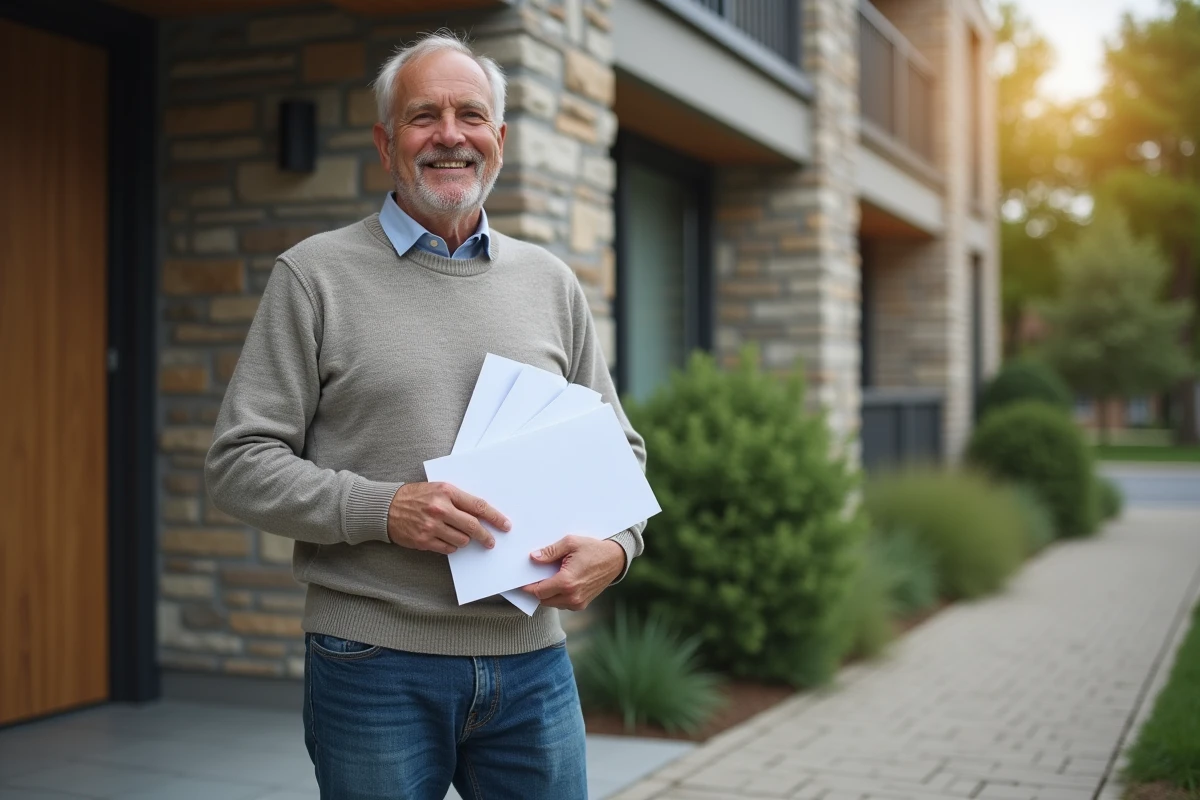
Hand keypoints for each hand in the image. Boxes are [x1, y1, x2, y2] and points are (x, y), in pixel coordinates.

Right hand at [387, 482, 509, 554]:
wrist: (385, 507)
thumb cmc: (414, 496)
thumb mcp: (437, 489)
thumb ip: (457, 499)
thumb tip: (481, 514)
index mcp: (446, 492)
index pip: (478, 506)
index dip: (495, 517)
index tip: (504, 524)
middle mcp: (440, 509)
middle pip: (473, 526)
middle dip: (486, 536)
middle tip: (491, 541)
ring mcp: (432, 526)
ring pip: (462, 540)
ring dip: (465, 540)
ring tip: (460, 536)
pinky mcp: (424, 540)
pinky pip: (448, 548)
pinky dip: (451, 546)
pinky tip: (447, 540)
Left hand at [521, 536, 625, 610]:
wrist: (615, 559)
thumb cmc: (593, 549)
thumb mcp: (571, 543)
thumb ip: (550, 552)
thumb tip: (533, 558)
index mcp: (567, 582)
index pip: (538, 591)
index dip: (527, 587)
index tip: (520, 582)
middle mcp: (572, 597)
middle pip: (543, 599)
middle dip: (536, 589)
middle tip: (533, 577)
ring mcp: (578, 603)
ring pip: (552, 603)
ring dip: (547, 593)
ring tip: (548, 578)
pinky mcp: (582, 604)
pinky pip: (562, 603)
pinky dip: (557, 596)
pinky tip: (558, 582)